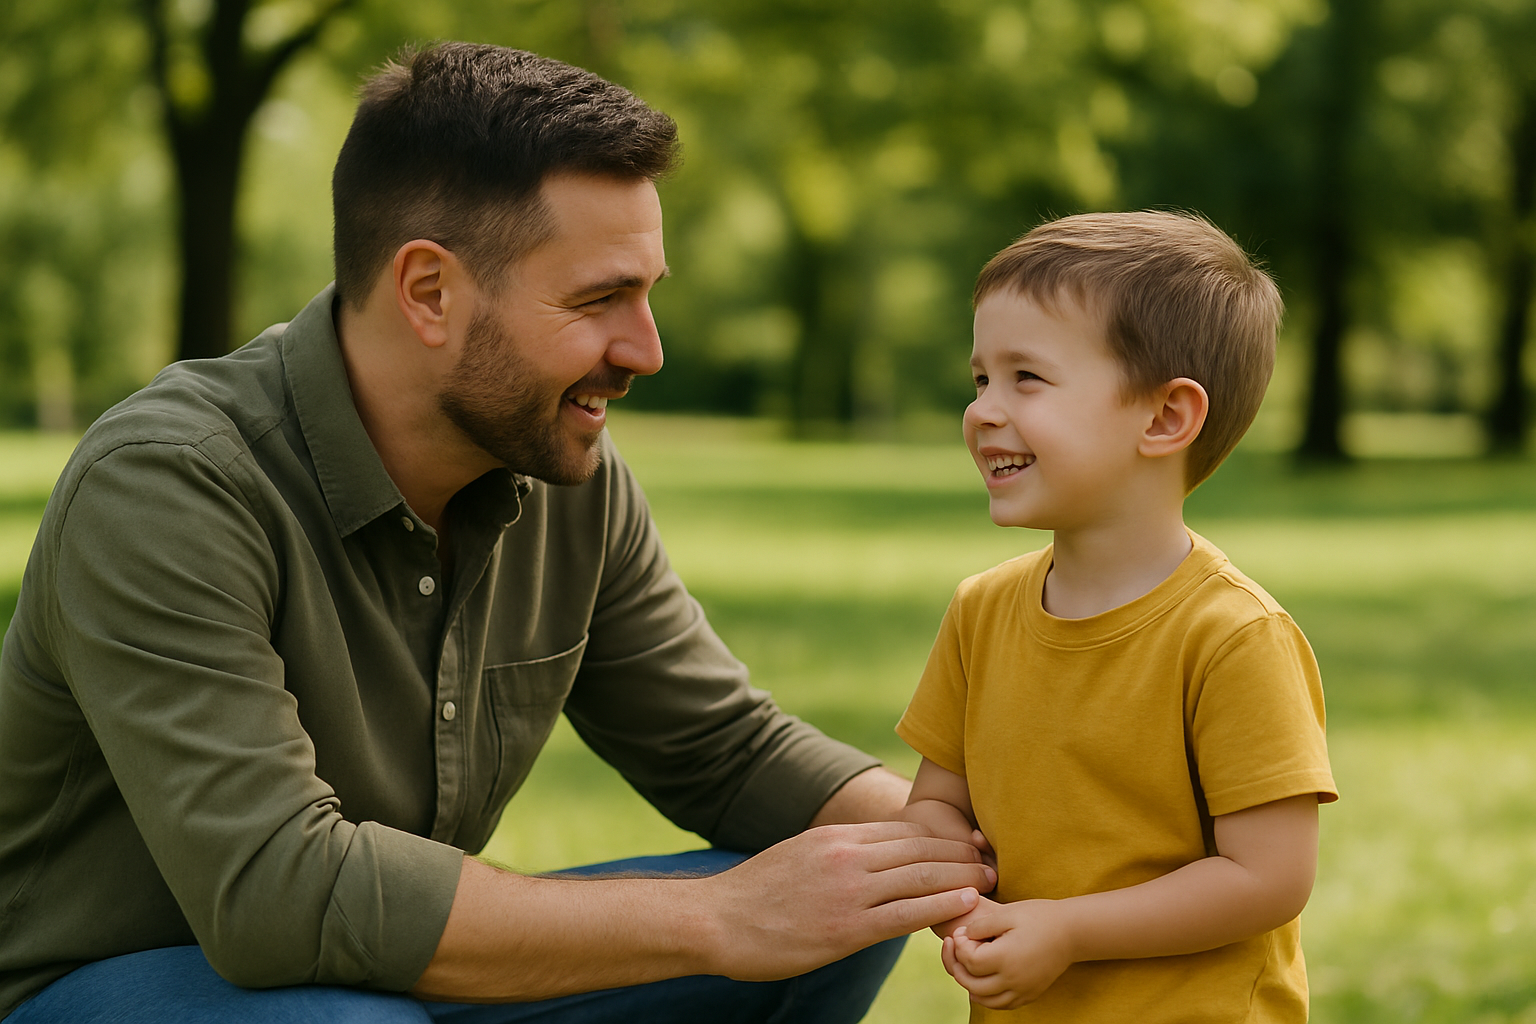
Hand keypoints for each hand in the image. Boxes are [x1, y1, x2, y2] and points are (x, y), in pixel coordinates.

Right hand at [701, 821, 995, 980]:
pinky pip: (906, 913)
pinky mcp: (846, 928)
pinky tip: (967, 904)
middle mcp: (847, 856)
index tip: (970, 840)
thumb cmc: (754, 896)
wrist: (715, 920)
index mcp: (836, 838)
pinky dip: (942, 905)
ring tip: (991, 880)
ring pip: (921, 875)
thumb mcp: (799, 857)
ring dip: (963, 877)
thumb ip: (837, 856)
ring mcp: (848, 891)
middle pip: (921, 847)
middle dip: (962, 853)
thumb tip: (869, 861)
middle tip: (992, 858)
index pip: (904, 829)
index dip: (944, 834)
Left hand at [940, 898, 1074, 1009]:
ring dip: (970, 985)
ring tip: (965, 966)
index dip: (959, 946)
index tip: (961, 933)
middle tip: (956, 949)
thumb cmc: (1040, 917)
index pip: (969, 961)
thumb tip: (961, 936)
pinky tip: (982, 982)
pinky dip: (987, 997)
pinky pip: (1002, 1004)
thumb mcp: (1008, 913)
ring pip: (985, 999)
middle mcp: (1013, 980)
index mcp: (1006, 958)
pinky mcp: (1030, 994)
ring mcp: (1023, 990)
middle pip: (972, 984)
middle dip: (958, 966)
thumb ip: (981, 926)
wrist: (1072, 931)